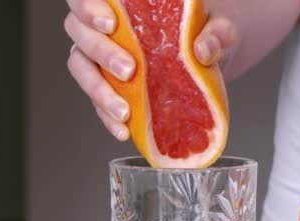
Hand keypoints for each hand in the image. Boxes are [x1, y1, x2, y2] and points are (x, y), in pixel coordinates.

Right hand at [64, 0, 237, 140]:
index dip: (88, 8)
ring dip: (99, 91)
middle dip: (101, 52)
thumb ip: (216, 34)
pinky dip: (107, 117)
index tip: (111, 24)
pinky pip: (97, 102)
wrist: (210, 60)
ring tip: (124, 110)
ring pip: (81, 68)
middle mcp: (104, 28)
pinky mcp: (110, 87)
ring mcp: (102, 58)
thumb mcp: (220, 29)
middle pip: (79, 32)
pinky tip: (124, 129)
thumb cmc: (206, 34)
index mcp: (124, 5)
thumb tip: (203, 50)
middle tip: (129, 70)